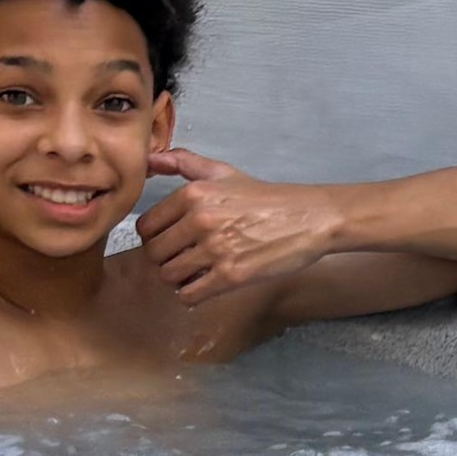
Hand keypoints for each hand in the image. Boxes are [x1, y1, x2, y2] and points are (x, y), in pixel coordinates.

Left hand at [133, 146, 345, 301]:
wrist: (310, 218)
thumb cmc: (266, 198)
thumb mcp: (224, 173)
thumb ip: (183, 163)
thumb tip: (150, 160)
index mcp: (194, 194)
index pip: (146, 226)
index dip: (155, 237)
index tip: (171, 241)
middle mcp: (200, 220)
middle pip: (154, 253)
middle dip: (165, 259)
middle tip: (184, 259)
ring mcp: (216, 249)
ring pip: (169, 276)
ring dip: (178, 278)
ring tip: (196, 272)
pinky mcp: (232, 276)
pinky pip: (190, 295)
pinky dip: (193, 295)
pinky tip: (206, 286)